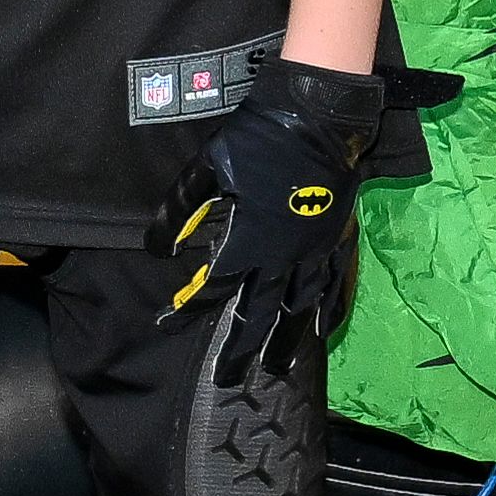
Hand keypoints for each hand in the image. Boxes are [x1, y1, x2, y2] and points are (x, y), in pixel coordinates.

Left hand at [166, 53, 419, 370]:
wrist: (318, 117)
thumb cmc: (259, 138)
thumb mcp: (209, 168)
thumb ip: (182, 211)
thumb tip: (158, 250)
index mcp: (247, 241)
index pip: (211, 285)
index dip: (186, 306)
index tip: (165, 323)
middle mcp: (282, 257)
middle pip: (257, 312)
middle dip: (239, 346)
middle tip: (227, 378)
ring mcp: (313, 251)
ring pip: (298, 309)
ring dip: (285, 341)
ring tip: (276, 367)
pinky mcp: (337, 239)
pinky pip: (334, 284)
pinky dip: (328, 310)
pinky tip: (322, 329)